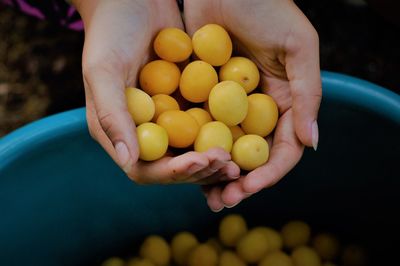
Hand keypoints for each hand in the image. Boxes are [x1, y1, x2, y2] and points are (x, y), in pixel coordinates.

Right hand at [73, 0, 239, 184]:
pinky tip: (245, 134)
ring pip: (194, 150)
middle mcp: (146, 130)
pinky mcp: (188, 102)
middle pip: (174, 165)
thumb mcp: (104, 70)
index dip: (173, 172)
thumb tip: (128, 161)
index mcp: (120, 131)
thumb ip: (113, 115)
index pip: (145, 168)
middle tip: (229, 164)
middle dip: (202, 169)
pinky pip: (207, 123)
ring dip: (216, 158)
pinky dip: (223, 132)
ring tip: (239, 160)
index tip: (200, 161)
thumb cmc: (111, 31)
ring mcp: (168, 117)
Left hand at [184, 0, 320, 209]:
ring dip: (214, 174)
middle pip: (251, 157)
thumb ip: (308, 93)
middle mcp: (257, 111)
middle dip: (239, 182)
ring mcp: (228, 107)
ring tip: (203, 195)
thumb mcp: (298, 46)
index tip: (248, 188)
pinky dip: (192, 149)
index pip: (283, 149)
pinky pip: (197, 129)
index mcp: (285, 103)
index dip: (268, 173)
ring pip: (223, 150)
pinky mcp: (201, 97)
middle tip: (221, 200)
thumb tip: (312, 143)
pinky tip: (181, 165)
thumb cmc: (268, 6)